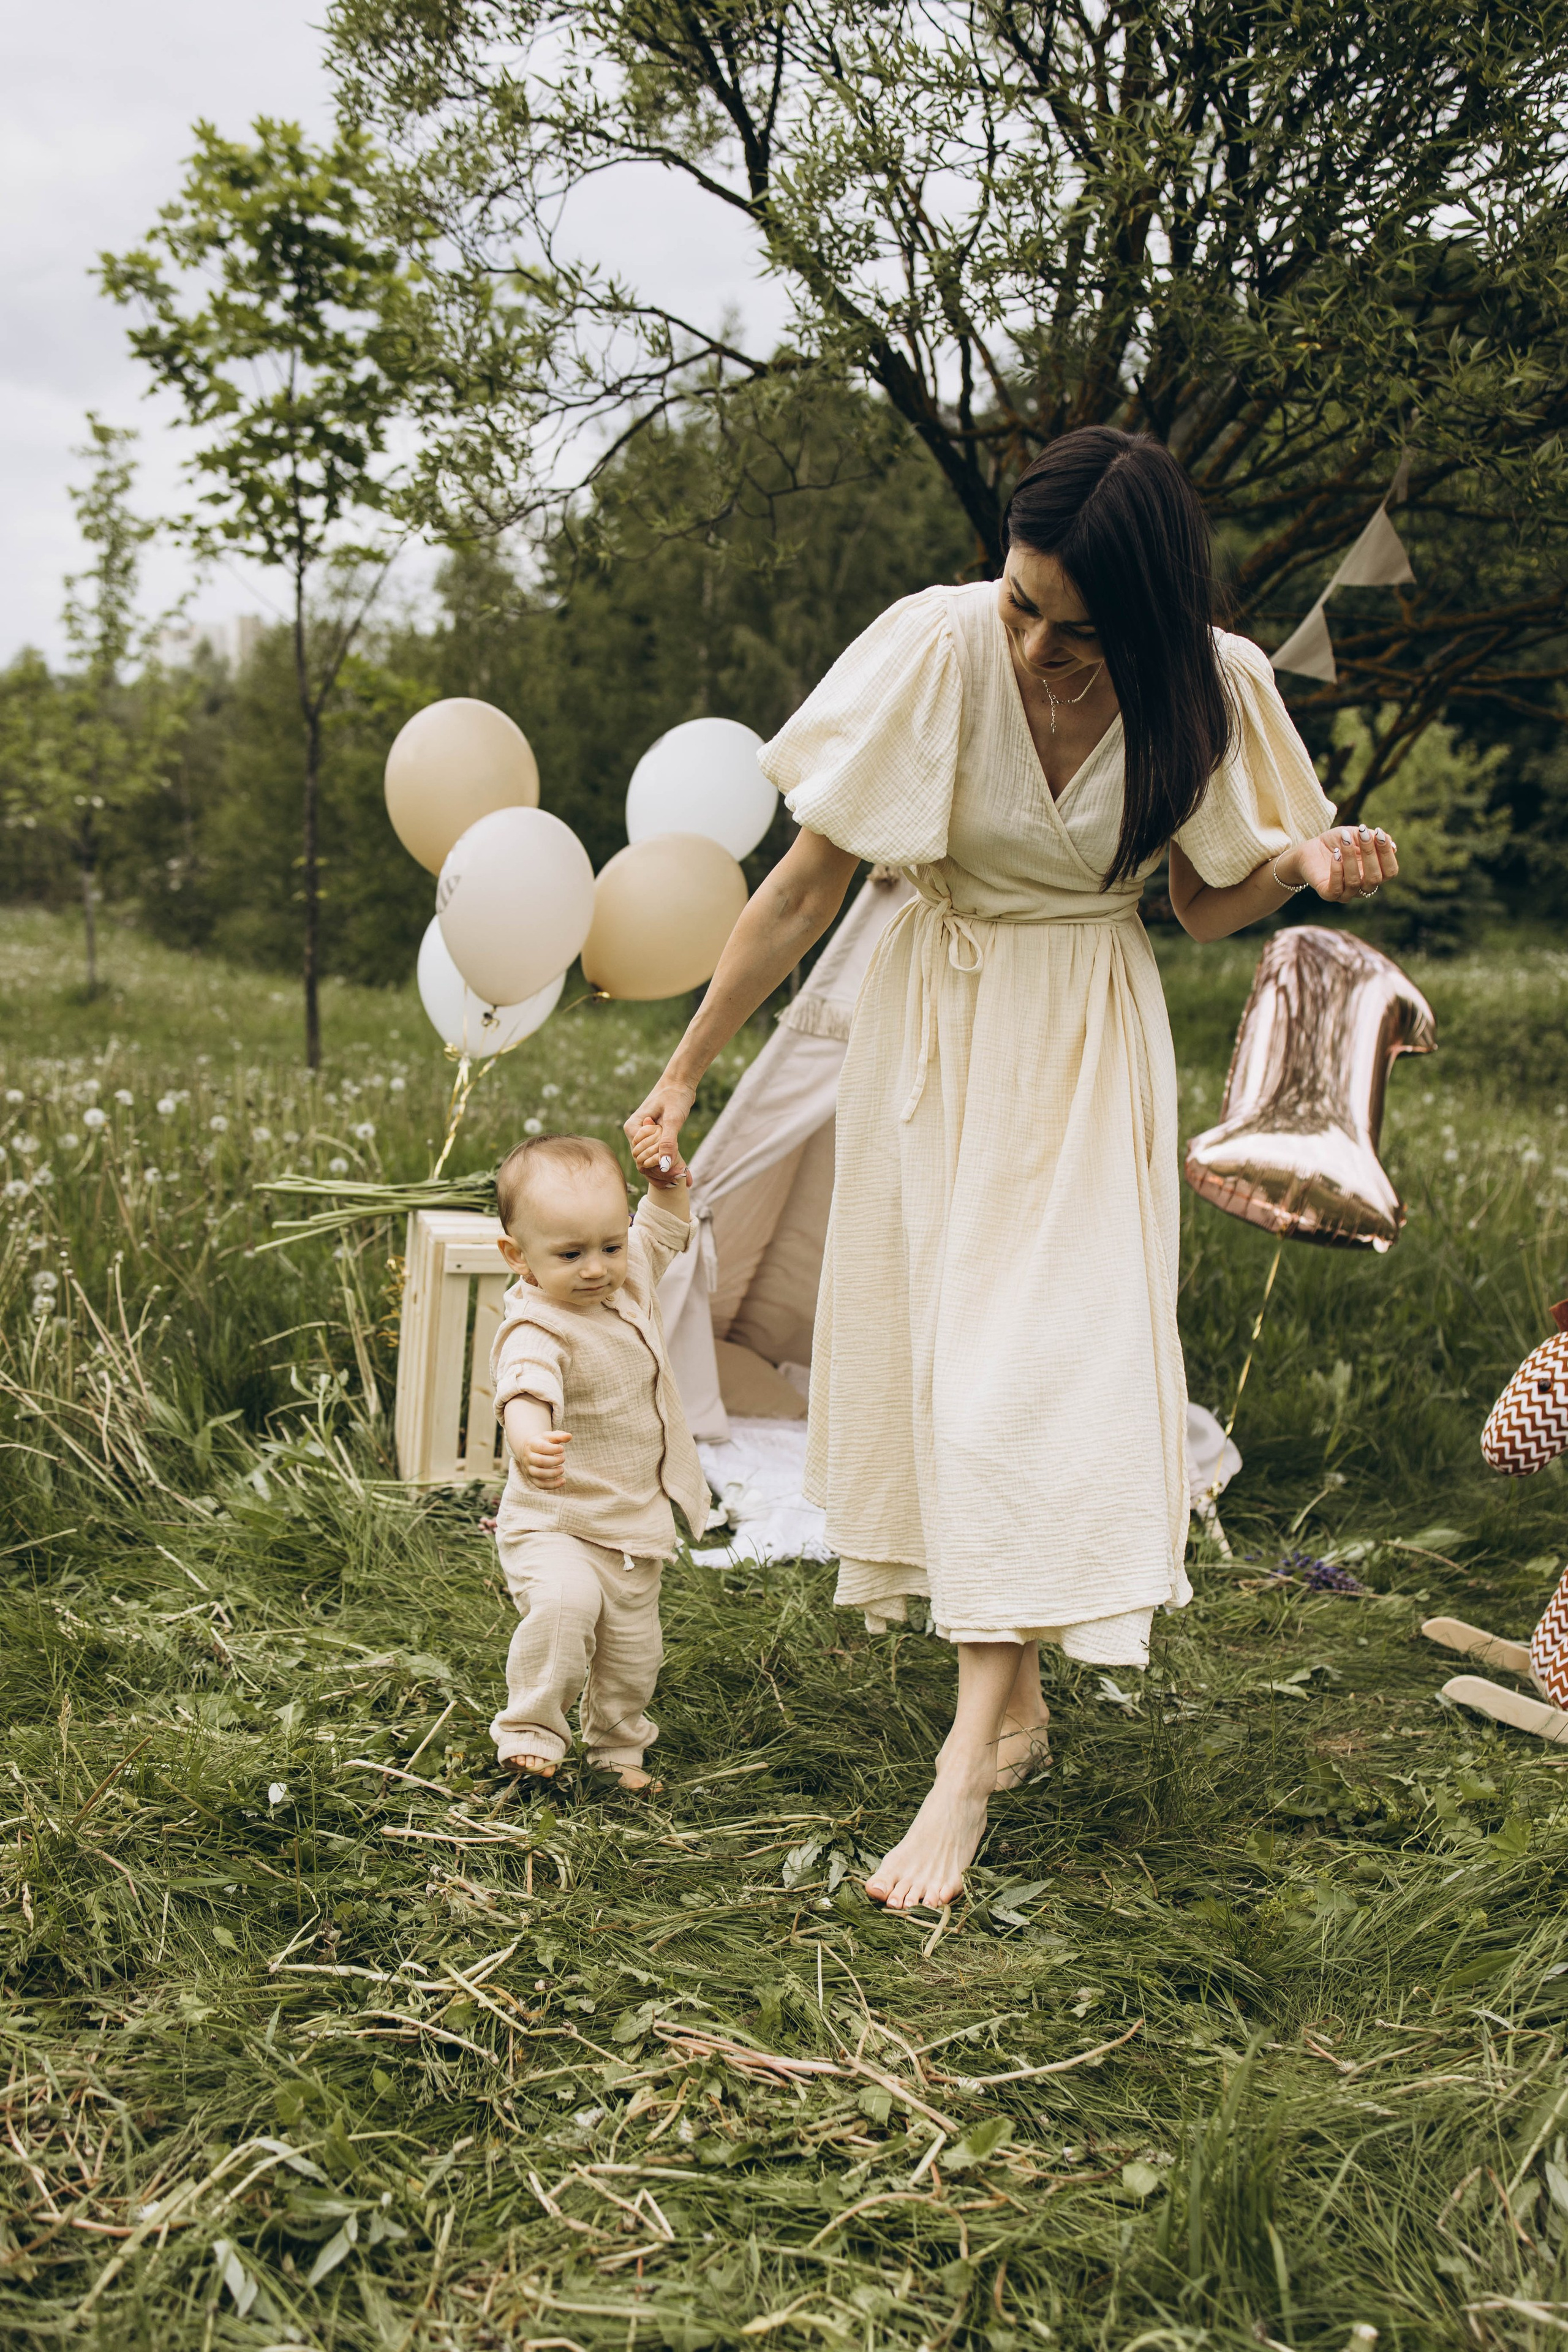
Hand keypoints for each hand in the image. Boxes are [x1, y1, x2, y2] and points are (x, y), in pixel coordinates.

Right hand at [523, 1430, 570, 1488]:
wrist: (528, 1451)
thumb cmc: (542, 1442)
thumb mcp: (549, 1436)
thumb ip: (559, 1436)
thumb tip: (569, 1436)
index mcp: (532, 1444)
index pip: (541, 1447)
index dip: (554, 1449)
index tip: (562, 1449)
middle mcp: (528, 1457)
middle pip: (540, 1461)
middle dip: (554, 1461)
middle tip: (563, 1458)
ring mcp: (529, 1469)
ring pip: (539, 1474)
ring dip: (553, 1473)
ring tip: (562, 1469)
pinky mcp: (532, 1478)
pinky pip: (541, 1485)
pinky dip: (552, 1485)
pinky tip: (563, 1481)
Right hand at [624, 1074, 694, 1171]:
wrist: (680, 1082)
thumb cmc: (675, 1096)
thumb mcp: (673, 1119)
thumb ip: (668, 1143)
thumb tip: (663, 1166)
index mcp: (633, 1128)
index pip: (641, 1158)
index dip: (658, 1166)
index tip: (678, 1170)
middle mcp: (634, 1134)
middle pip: (645, 1163)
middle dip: (663, 1171)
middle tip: (685, 1173)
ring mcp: (643, 1137)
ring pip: (651, 1162)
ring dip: (667, 1171)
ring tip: (687, 1175)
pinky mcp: (653, 1138)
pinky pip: (659, 1156)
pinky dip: (670, 1164)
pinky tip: (686, 1174)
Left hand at [1277, 824, 1398, 901]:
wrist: (1310, 849)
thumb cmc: (1337, 842)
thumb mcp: (1356, 834)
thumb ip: (1373, 839)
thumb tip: (1393, 846)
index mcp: (1375, 874)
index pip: (1390, 871)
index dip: (1387, 854)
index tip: (1379, 833)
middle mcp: (1363, 887)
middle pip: (1375, 878)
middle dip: (1370, 853)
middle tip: (1361, 833)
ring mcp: (1346, 893)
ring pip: (1355, 882)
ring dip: (1350, 858)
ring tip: (1344, 840)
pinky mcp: (1328, 894)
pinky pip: (1337, 888)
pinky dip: (1337, 870)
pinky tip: (1335, 854)